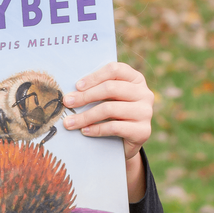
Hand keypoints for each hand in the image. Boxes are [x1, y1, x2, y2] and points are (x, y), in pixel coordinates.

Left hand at [62, 62, 152, 201]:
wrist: (126, 142)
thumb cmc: (113, 113)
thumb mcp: (107, 98)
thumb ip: (96, 89)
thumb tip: (70, 91)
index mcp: (136, 79)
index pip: (115, 70)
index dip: (94, 76)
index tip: (77, 86)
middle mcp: (144, 93)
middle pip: (111, 88)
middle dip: (85, 96)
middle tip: (67, 102)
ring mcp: (146, 112)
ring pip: (110, 109)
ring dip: (85, 116)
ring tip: (70, 122)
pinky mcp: (144, 131)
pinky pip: (115, 127)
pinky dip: (96, 129)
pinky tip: (84, 131)